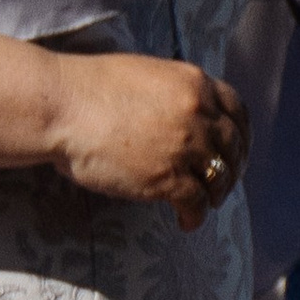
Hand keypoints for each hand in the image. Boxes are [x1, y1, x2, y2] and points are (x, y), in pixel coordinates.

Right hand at [47, 53, 249, 230]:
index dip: (241, 135)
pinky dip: (195, 217)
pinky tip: (186, 222)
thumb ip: (174, 95)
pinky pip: (196, 203)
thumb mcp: (146, 77)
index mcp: (193, 83)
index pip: (237, 111)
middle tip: (222, 184)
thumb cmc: (88, 90)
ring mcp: (185, 146)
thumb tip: (187, 118)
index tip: (235, 150)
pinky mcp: (168, 178)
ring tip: (204, 204)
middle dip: (232, 168)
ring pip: (219, 178)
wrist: (59, 106)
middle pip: (233, 147)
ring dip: (215, 195)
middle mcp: (197, 112)